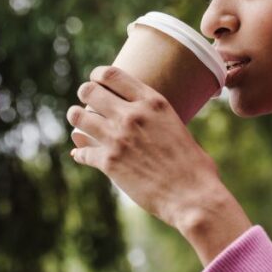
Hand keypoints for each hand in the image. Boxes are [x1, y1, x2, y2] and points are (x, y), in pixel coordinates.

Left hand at [67, 65, 228, 229]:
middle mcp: (132, 115)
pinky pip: (82, 152)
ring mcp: (118, 138)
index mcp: (153, 103)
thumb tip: (151, 122)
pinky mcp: (109, 162)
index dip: (98, 75)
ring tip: (79, 124)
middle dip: (85, 94)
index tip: (95, 81)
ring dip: (76, 119)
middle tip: (87, 103)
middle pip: (90, 91)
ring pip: (79, 117)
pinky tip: (82, 155)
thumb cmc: (194, 167)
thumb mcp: (178, 127)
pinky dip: (80, 154)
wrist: (192, 196)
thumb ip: (158, 118)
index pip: (112, 75)